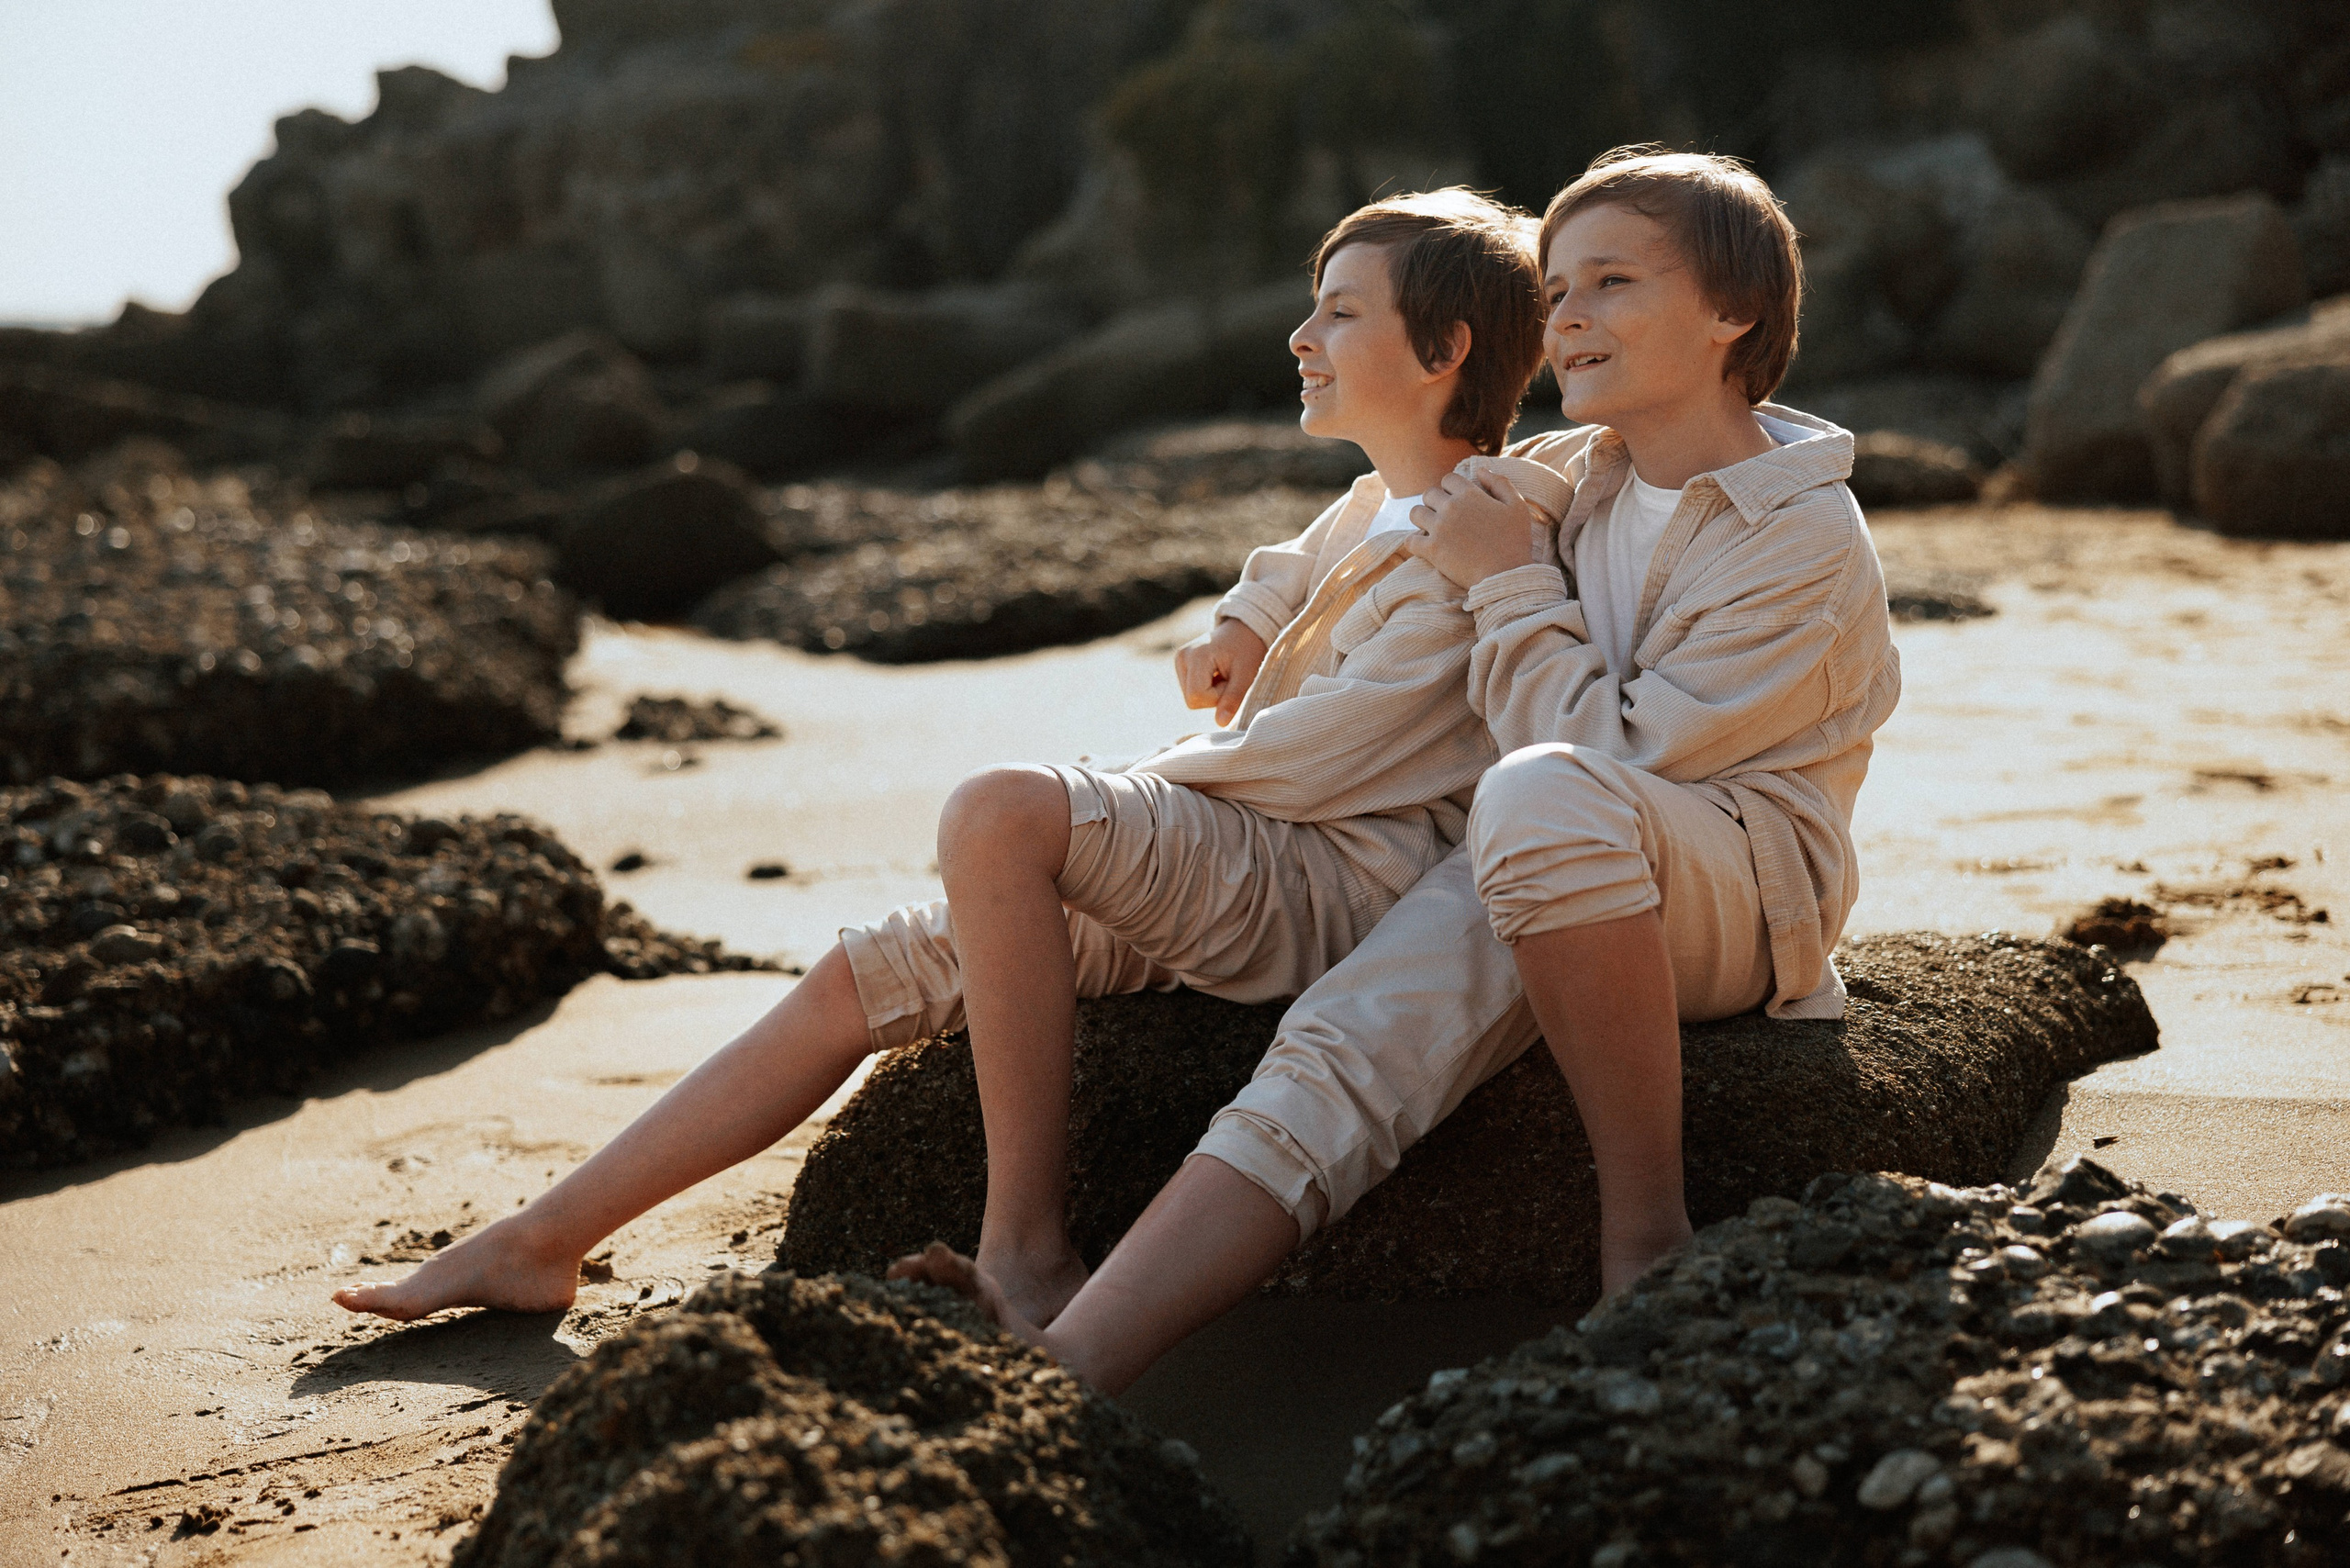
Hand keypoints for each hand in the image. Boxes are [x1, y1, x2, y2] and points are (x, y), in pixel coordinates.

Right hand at [1174, 618, 1267, 724]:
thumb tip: (1220, 723)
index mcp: (1197, 655)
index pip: (1197, 696)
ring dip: (1211, 693)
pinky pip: (1191, 690)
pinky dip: (1206, 688)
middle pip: (1192, 699)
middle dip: (1214, 696)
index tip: (1232, 681)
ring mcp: (1179, 660)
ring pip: (1191, 697)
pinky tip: (1216, 674)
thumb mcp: (1246, 675)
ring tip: (1224, 675)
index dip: (1217, 697)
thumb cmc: (1249, 650)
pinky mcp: (1181, 664)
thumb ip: (1233, 698)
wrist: (1245, 630)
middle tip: (1230, 678)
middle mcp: (1182, 656)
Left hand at [1406, 469, 1546, 589]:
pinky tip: (1425, 546)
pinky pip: (1410, 540)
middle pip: (1429, 494)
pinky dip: (1414, 542)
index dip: (1452, 488)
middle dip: (1435, 502)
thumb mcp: (1517, 507)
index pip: (1448, 479)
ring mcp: (1439, 528)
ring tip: (1432, 528)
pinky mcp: (1431, 550)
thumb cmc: (1515, 542)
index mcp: (1470, 494)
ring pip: (1415, 513)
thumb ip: (1500, 483)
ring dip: (1422, 519)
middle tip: (1444, 516)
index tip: (1457, 500)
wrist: (1506, 576)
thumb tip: (1480, 470)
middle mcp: (1451, 507)